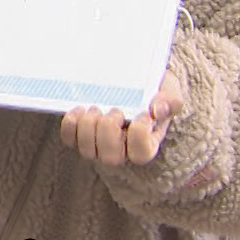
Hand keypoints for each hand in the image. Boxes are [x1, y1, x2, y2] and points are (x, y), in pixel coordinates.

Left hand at [61, 71, 183, 166]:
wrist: (136, 82)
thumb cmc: (155, 90)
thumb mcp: (169, 91)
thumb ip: (170, 101)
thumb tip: (156, 110)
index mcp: (147, 144)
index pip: (140, 154)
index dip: (139, 134)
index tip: (142, 113)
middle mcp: (122, 151)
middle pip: (111, 158)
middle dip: (108, 131)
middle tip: (115, 110)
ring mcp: (99, 145)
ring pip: (88, 151)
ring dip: (88, 128)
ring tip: (96, 108)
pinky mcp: (81, 135)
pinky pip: (70, 139)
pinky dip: (71, 125)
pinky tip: (79, 109)